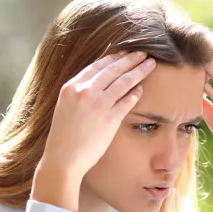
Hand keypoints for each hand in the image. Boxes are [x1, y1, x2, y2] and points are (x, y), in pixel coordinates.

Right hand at [32, 51, 155, 209]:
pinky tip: (141, 89)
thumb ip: (80, 94)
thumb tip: (98, 85)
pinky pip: (126, 101)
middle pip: (113, 69)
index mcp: (71, 87)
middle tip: (143, 53)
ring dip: (138, 71)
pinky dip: (135, 93)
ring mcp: (98, 104)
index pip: (97, 66)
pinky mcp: (109, 118)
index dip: (113, 58)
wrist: (63, 158)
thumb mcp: (66, 107)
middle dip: (130, 59)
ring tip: (149, 64)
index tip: (124, 53)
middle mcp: (84, 92)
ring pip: (123, 82)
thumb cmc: (64, 137)